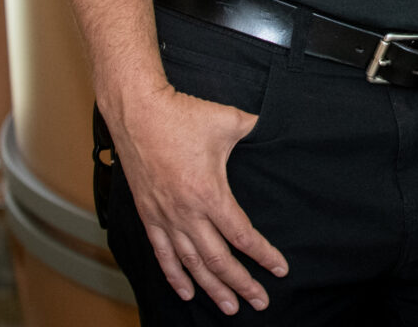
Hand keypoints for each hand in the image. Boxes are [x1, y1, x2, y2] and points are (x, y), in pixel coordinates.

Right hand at [107, 83, 286, 314]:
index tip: (279, 268)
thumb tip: (276, 126)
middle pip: (218, 260)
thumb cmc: (182, 115)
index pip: (242, 235)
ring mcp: (165, 216)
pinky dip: (175, 276)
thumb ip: (256, 128)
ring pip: (192, 263)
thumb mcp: (230, 120)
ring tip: (230, 306)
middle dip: (241, 284)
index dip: (263, 255)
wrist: (137, 111)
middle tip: (260, 301)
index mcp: (209, 193)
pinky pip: (162, 254)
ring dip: (212, 288)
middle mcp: (186, 212)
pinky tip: (187, 291)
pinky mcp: (149, 214)